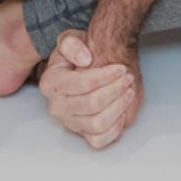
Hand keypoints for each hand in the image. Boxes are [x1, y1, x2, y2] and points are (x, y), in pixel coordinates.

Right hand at [38, 30, 136, 148]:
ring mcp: (69, 122)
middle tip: (128, 78)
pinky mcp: (81, 133)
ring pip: (97, 123)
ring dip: (119, 107)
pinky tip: (122, 114)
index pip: (82, 84)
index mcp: (50, 84)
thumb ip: (72, 43)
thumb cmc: (74, 56)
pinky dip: (113, 130)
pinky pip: (98, 141)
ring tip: (129, 92)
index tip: (121, 68)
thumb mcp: (69, 40)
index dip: (105, 76)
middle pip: (92, 104)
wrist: (75, 69)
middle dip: (115, 90)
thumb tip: (84, 59)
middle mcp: (57, 106)